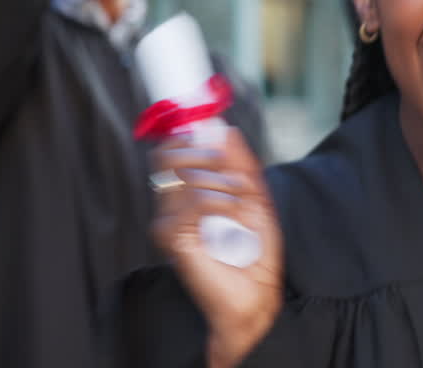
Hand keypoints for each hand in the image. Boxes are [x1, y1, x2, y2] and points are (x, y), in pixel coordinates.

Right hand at [150, 127, 282, 366]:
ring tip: (241, 199)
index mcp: (187, 193)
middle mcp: (172, 206)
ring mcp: (169, 222)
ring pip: (185, 175)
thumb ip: (240, 163)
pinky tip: (233, 212)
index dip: (186, 134)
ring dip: (222, 180)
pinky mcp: (173, 238)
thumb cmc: (254, 252)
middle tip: (226, 163)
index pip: (170, 150)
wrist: (256, 294)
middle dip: (203, 152)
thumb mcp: (256, 197)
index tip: (210, 132)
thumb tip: (225, 129)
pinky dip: (219, 199)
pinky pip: (192, 200)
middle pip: (166, 156)